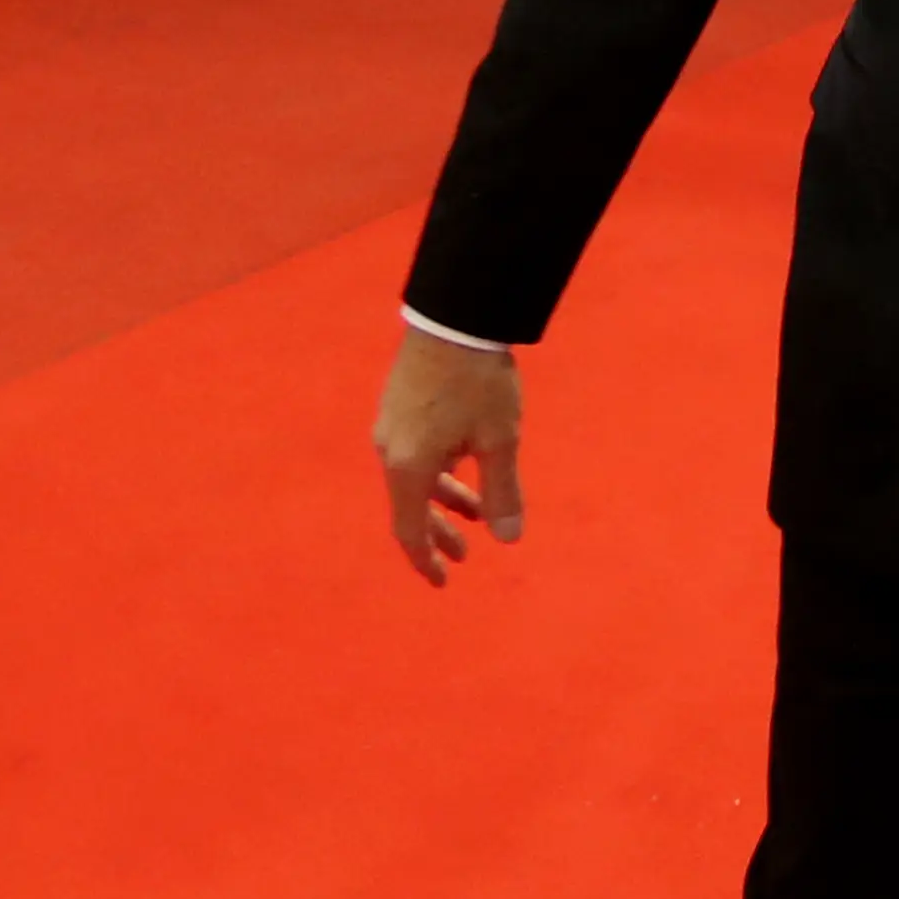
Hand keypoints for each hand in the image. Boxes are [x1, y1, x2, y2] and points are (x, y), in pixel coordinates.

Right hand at [373, 325, 527, 584]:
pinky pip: (415, 453)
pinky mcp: (398, 405)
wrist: (455, 316)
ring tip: (478, 508)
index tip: (442, 581)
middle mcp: (390, 451)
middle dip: (439, 532)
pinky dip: (439, 470)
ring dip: (445, 497)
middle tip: (465, 554)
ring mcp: (390, 426)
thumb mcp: (499, 438)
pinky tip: (465, 459)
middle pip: (411, 505)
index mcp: (408, 467)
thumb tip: (508, 539)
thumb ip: (502, 491)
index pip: (409, 530)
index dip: (425, 559)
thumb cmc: (479, 381)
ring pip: (415, 477)